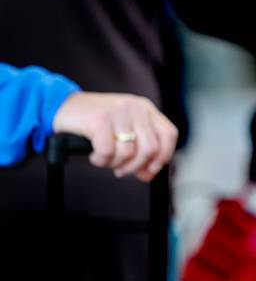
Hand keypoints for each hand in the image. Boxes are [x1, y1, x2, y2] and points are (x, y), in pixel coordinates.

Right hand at [53, 92, 177, 181]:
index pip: (168, 135)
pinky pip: (108, 152)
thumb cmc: (95, 123)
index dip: (163, 156)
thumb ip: (140, 150)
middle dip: (135, 166)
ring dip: (115, 164)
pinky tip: (94, 156)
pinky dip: (101, 161)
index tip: (150, 169)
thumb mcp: (123, 132)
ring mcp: (119, 111)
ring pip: (128, 153)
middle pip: (150, 148)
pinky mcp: (100, 119)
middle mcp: (136, 107)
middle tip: (121, 170)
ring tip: (105, 160)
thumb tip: (148, 174)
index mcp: (146, 109)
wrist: (61, 107)